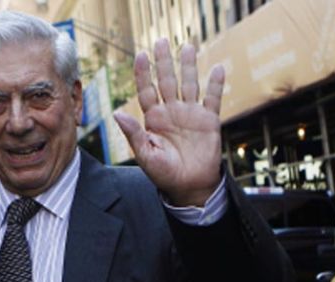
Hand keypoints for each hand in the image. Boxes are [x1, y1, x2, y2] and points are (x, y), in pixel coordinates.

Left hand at [114, 39, 224, 206]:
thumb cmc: (164, 174)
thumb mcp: (145, 155)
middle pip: (167, 81)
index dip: (143, 73)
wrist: (189, 187)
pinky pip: (213, 99)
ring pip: (189, 84)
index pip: (146, 90)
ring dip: (189, 67)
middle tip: (162, 41)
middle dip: (164, 62)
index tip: (141, 55)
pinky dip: (216, 85)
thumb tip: (117, 114)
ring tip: (188, 47)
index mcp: (154, 119)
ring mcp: (190, 114)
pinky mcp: (209, 121)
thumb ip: (134, 133)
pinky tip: (217, 69)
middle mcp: (171, 112)